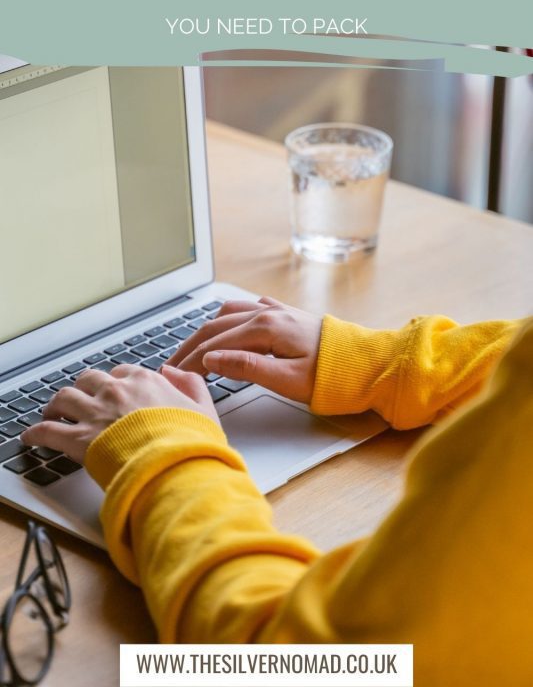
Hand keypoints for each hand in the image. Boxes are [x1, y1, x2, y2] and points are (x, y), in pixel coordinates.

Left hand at [20, 365, 218, 462]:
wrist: (172, 465)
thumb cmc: (189, 442)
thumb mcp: (204, 408)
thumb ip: (192, 384)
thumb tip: (175, 373)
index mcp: (145, 382)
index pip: (123, 372)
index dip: (117, 382)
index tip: (114, 391)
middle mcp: (116, 391)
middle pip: (89, 380)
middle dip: (84, 389)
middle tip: (82, 401)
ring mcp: (94, 413)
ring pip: (64, 398)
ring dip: (56, 405)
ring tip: (53, 413)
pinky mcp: (77, 439)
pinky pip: (47, 431)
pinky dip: (35, 433)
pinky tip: (31, 437)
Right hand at [165, 297, 322, 403]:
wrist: (370, 364)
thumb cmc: (334, 376)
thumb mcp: (288, 380)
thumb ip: (247, 368)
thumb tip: (211, 359)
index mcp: (266, 328)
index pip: (215, 344)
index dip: (191, 362)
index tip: (173, 377)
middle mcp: (268, 313)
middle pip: (215, 326)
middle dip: (190, 346)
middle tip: (171, 365)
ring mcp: (278, 311)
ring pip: (229, 314)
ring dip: (207, 330)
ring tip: (192, 348)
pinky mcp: (287, 316)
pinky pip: (248, 310)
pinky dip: (229, 320)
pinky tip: (228, 326)